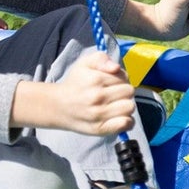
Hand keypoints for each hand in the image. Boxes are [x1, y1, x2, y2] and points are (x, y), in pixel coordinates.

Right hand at [12, 50, 135, 135]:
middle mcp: (97, 97)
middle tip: (113, 94)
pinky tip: (118, 117)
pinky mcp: (101, 129)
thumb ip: (101, 59)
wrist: (58, 106)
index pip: (124, 77)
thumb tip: (116, 67)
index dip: (120, 78)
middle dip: (123, 91)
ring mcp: (99, 114)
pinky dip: (127, 121)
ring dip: (125, 105)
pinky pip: (126, 124)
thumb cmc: (75, 83)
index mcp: (95, 79)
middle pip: (129, 92)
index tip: (111, 83)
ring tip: (115, 105)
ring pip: (130, 107)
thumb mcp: (84, 63)